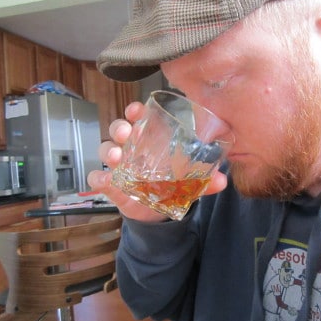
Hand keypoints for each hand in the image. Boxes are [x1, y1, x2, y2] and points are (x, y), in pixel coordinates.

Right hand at [87, 102, 227, 221]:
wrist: (156, 211)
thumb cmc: (170, 185)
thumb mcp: (187, 181)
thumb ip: (204, 181)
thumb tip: (223, 180)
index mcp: (149, 141)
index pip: (139, 119)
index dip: (135, 111)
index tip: (137, 110)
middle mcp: (131, 148)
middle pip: (118, 130)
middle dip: (120, 128)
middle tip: (127, 133)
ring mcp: (119, 166)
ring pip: (106, 149)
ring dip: (108, 150)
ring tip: (116, 157)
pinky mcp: (111, 185)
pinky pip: (98, 178)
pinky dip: (99, 178)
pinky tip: (106, 181)